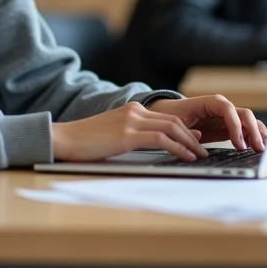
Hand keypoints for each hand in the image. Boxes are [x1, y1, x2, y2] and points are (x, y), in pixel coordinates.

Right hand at [51, 102, 206, 161]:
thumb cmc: (85, 143)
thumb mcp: (114, 135)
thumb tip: (161, 143)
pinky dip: (178, 148)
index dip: (185, 130)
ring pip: (171, 128)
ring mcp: (131, 121)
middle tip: (204, 151)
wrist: (63, 139)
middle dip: (192, 138)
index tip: (197, 141)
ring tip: (200, 156)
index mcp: (132, 110)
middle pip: (174, 121)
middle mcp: (135, 111)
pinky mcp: (127, 135)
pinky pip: (161, 140)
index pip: (167, 118)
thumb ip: (136, 135)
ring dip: (189, 143)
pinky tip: (186, 157)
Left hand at [147, 95, 266, 151]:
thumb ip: (185, 128)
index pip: (228, 110)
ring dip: (257, 133)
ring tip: (262, 148)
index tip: (239, 144)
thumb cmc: (171, 115)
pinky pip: (245, 129)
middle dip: (253, 131)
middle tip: (258, 148)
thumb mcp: (174, 122)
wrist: (168, 115)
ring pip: (248, 121)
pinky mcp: (228, 127)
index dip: (235, 126)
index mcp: (210, 102)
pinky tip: (258, 147)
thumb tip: (198, 136)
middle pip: (244, 114)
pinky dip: (253, 136)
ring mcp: (227, 117)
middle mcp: (222, 108)